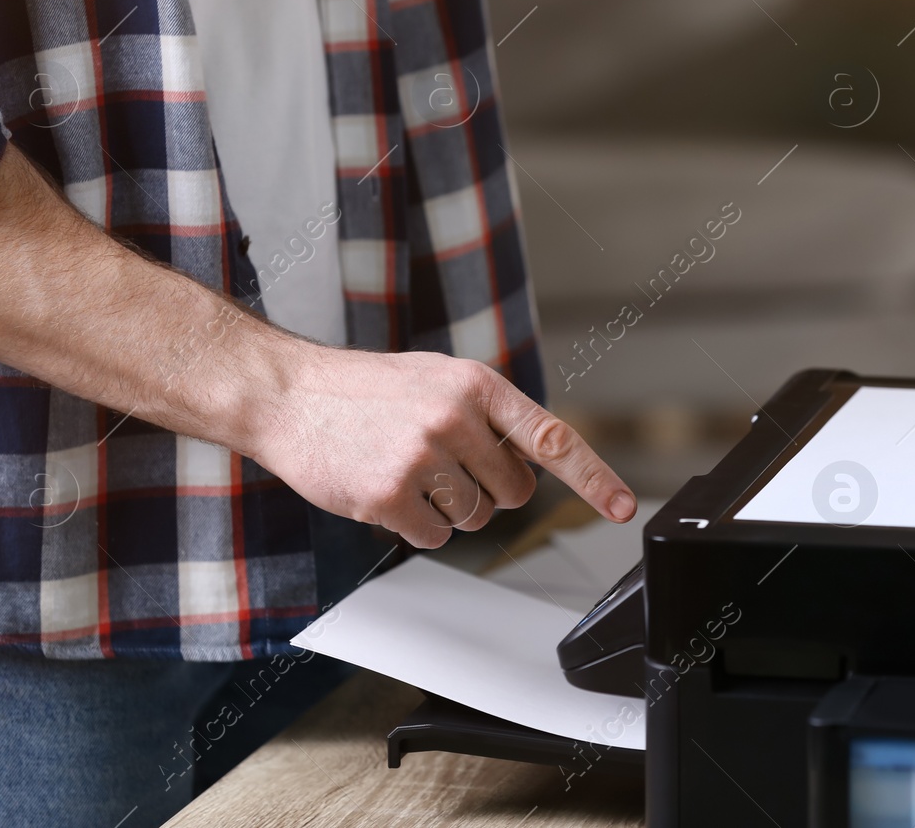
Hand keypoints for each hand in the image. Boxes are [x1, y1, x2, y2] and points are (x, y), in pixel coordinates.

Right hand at [250, 347, 636, 547]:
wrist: (289, 394)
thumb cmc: (367, 389)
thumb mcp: (438, 378)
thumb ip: (487, 412)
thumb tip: (534, 458)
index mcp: (477, 385)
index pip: (552, 438)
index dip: (595, 478)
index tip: (625, 508)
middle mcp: (456, 419)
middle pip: (514, 492)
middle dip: (487, 490)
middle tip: (445, 465)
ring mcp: (423, 458)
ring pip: (474, 518)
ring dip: (446, 507)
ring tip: (406, 468)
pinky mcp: (390, 496)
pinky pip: (434, 536)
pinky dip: (416, 524)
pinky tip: (386, 490)